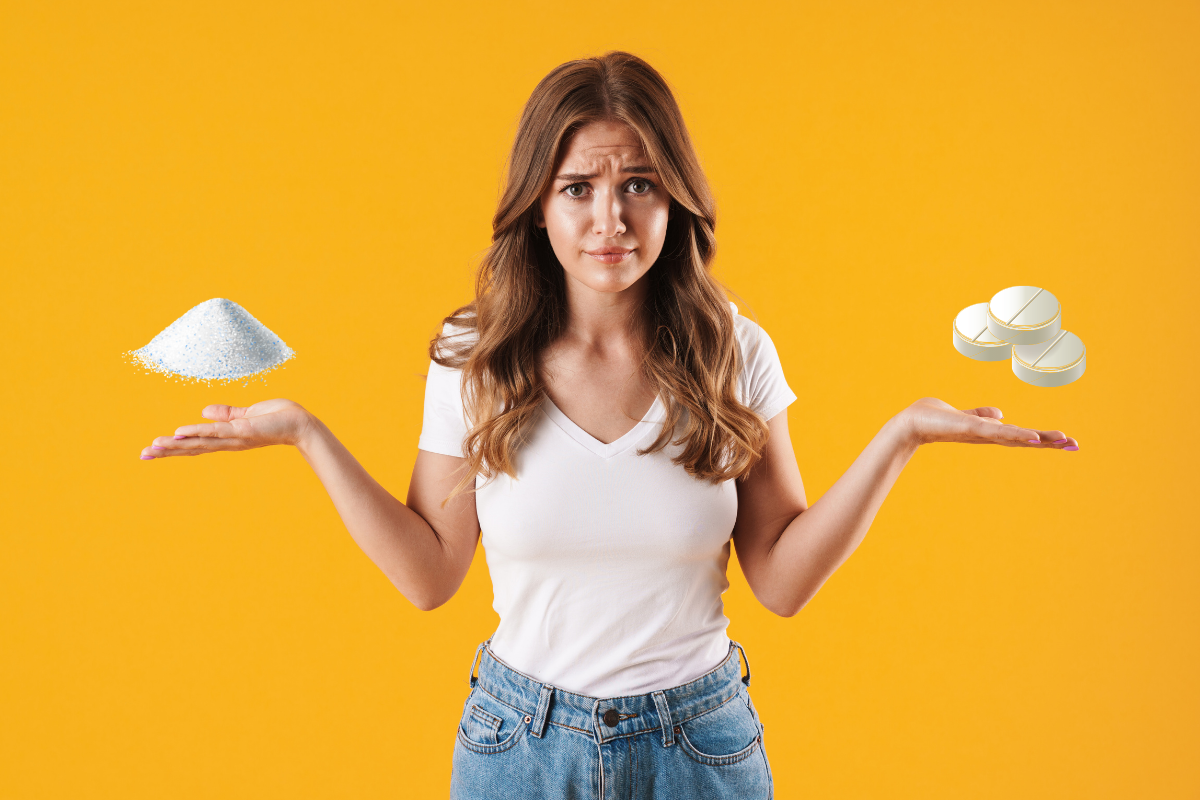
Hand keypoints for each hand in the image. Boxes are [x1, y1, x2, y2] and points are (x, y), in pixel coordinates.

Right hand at [139, 399, 313, 459]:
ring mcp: (234, 438)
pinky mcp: (243, 431)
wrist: (301, 423)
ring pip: (199, 443)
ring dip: (176, 445)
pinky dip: (197, 432)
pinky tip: (180, 434)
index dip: (174, 447)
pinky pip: (216, 432)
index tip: (152, 450)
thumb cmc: (278, 418)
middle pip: (192, 448)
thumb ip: (226, 414)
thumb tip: (203, 411)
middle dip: (167, 452)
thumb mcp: (247, 414)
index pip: (196, 444)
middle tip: (142, 455)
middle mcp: (228, 442)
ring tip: (153, 447)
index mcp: (227, 438)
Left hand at [899, 397, 1078, 449]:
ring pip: (1015, 436)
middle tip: (1076, 446)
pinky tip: (1031, 437)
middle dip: (1050, 443)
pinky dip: (1014, 434)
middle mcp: (988, 436)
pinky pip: (995, 431)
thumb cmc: (934, 419)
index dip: (1044, 439)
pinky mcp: (969, 427)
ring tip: (1062, 441)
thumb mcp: (964, 415)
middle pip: (1024, 439)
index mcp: (990, 433)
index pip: (1022, 435)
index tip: (1068, 442)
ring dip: (1039, 439)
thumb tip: (999, 414)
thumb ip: (980, 415)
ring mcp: (980, 433)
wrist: (910, 423)